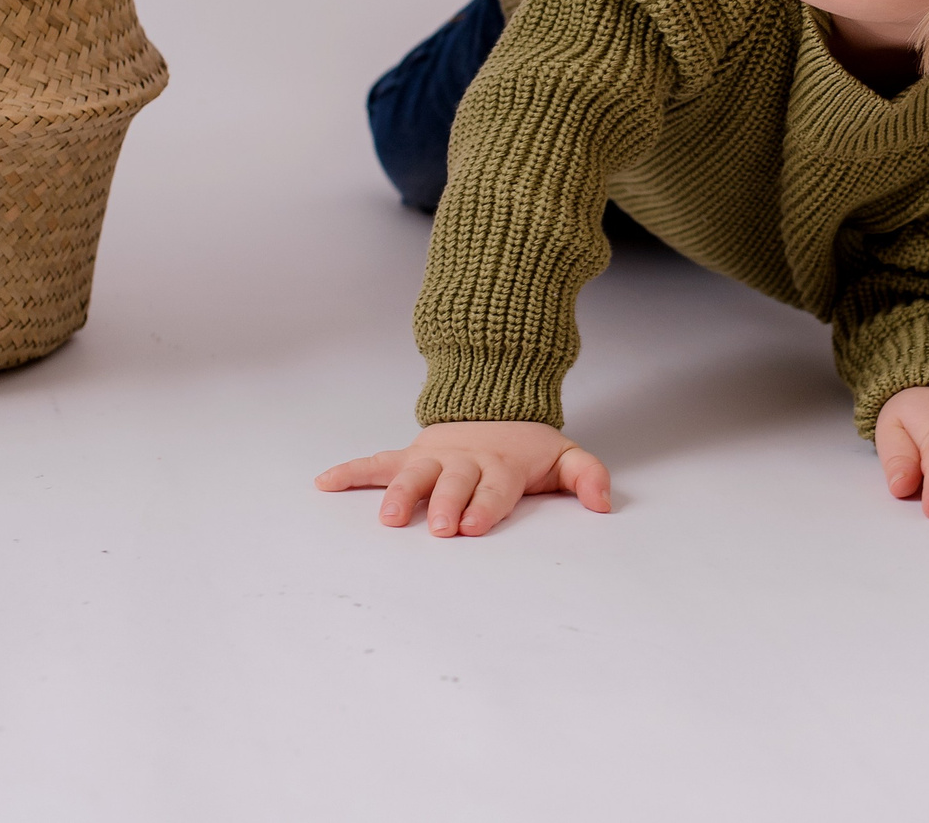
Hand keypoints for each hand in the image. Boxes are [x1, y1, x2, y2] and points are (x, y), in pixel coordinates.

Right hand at [315, 421, 612, 537]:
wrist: (493, 402)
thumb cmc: (525, 447)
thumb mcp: (564, 455)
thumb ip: (587, 476)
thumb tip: (603, 504)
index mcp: (500, 464)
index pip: (494, 486)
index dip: (486, 504)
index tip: (474, 524)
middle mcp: (463, 460)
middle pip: (453, 482)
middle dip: (446, 504)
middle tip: (440, 526)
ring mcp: (433, 457)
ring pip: (413, 473)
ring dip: (401, 494)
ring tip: (390, 518)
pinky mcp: (409, 456)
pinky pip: (376, 463)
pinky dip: (350, 472)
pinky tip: (325, 483)